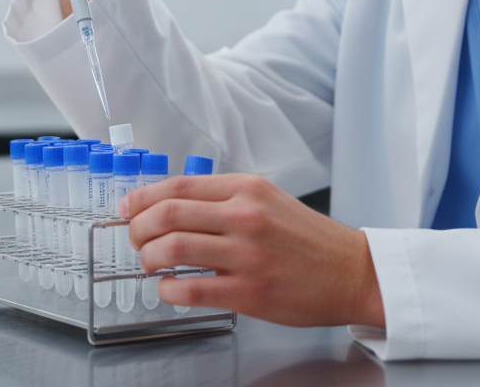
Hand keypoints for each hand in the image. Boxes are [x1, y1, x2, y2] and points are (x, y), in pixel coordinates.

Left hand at [122, 174, 385, 327]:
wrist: (353, 272)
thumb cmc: (309, 240)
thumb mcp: (269, 201)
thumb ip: (225, 200)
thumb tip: (172, 206)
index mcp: (247, 189)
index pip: (178, 186)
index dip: (142, 198)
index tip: (126, 209)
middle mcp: (244, 217)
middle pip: (167, 214)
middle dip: (138, 228)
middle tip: (135, 239)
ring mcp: (246, 255)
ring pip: (172, 249)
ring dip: (148, 258)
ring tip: (150, 264)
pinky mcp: (248, 292)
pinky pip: (190, 289)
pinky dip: (168, 289)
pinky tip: (169, 289)